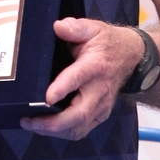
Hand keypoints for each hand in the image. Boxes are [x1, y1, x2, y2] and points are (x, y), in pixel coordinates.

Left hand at [20, 18, 144, 140]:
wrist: (131, 56)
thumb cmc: (107, 43)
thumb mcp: (93, 28)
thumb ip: (75, 28)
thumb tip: (58, 26)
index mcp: (95, 66)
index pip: (78, 78)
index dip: (63, 88)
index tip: (47, 98)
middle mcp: (99, 90)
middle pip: (78, 114)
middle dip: (52, 123)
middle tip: (28, 120)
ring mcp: (101, 105)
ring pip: (78, 128)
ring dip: (54, 131)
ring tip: (32, 124)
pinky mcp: (100, 114)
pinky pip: (80, 130)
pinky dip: (62, 132)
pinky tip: (46, 127)